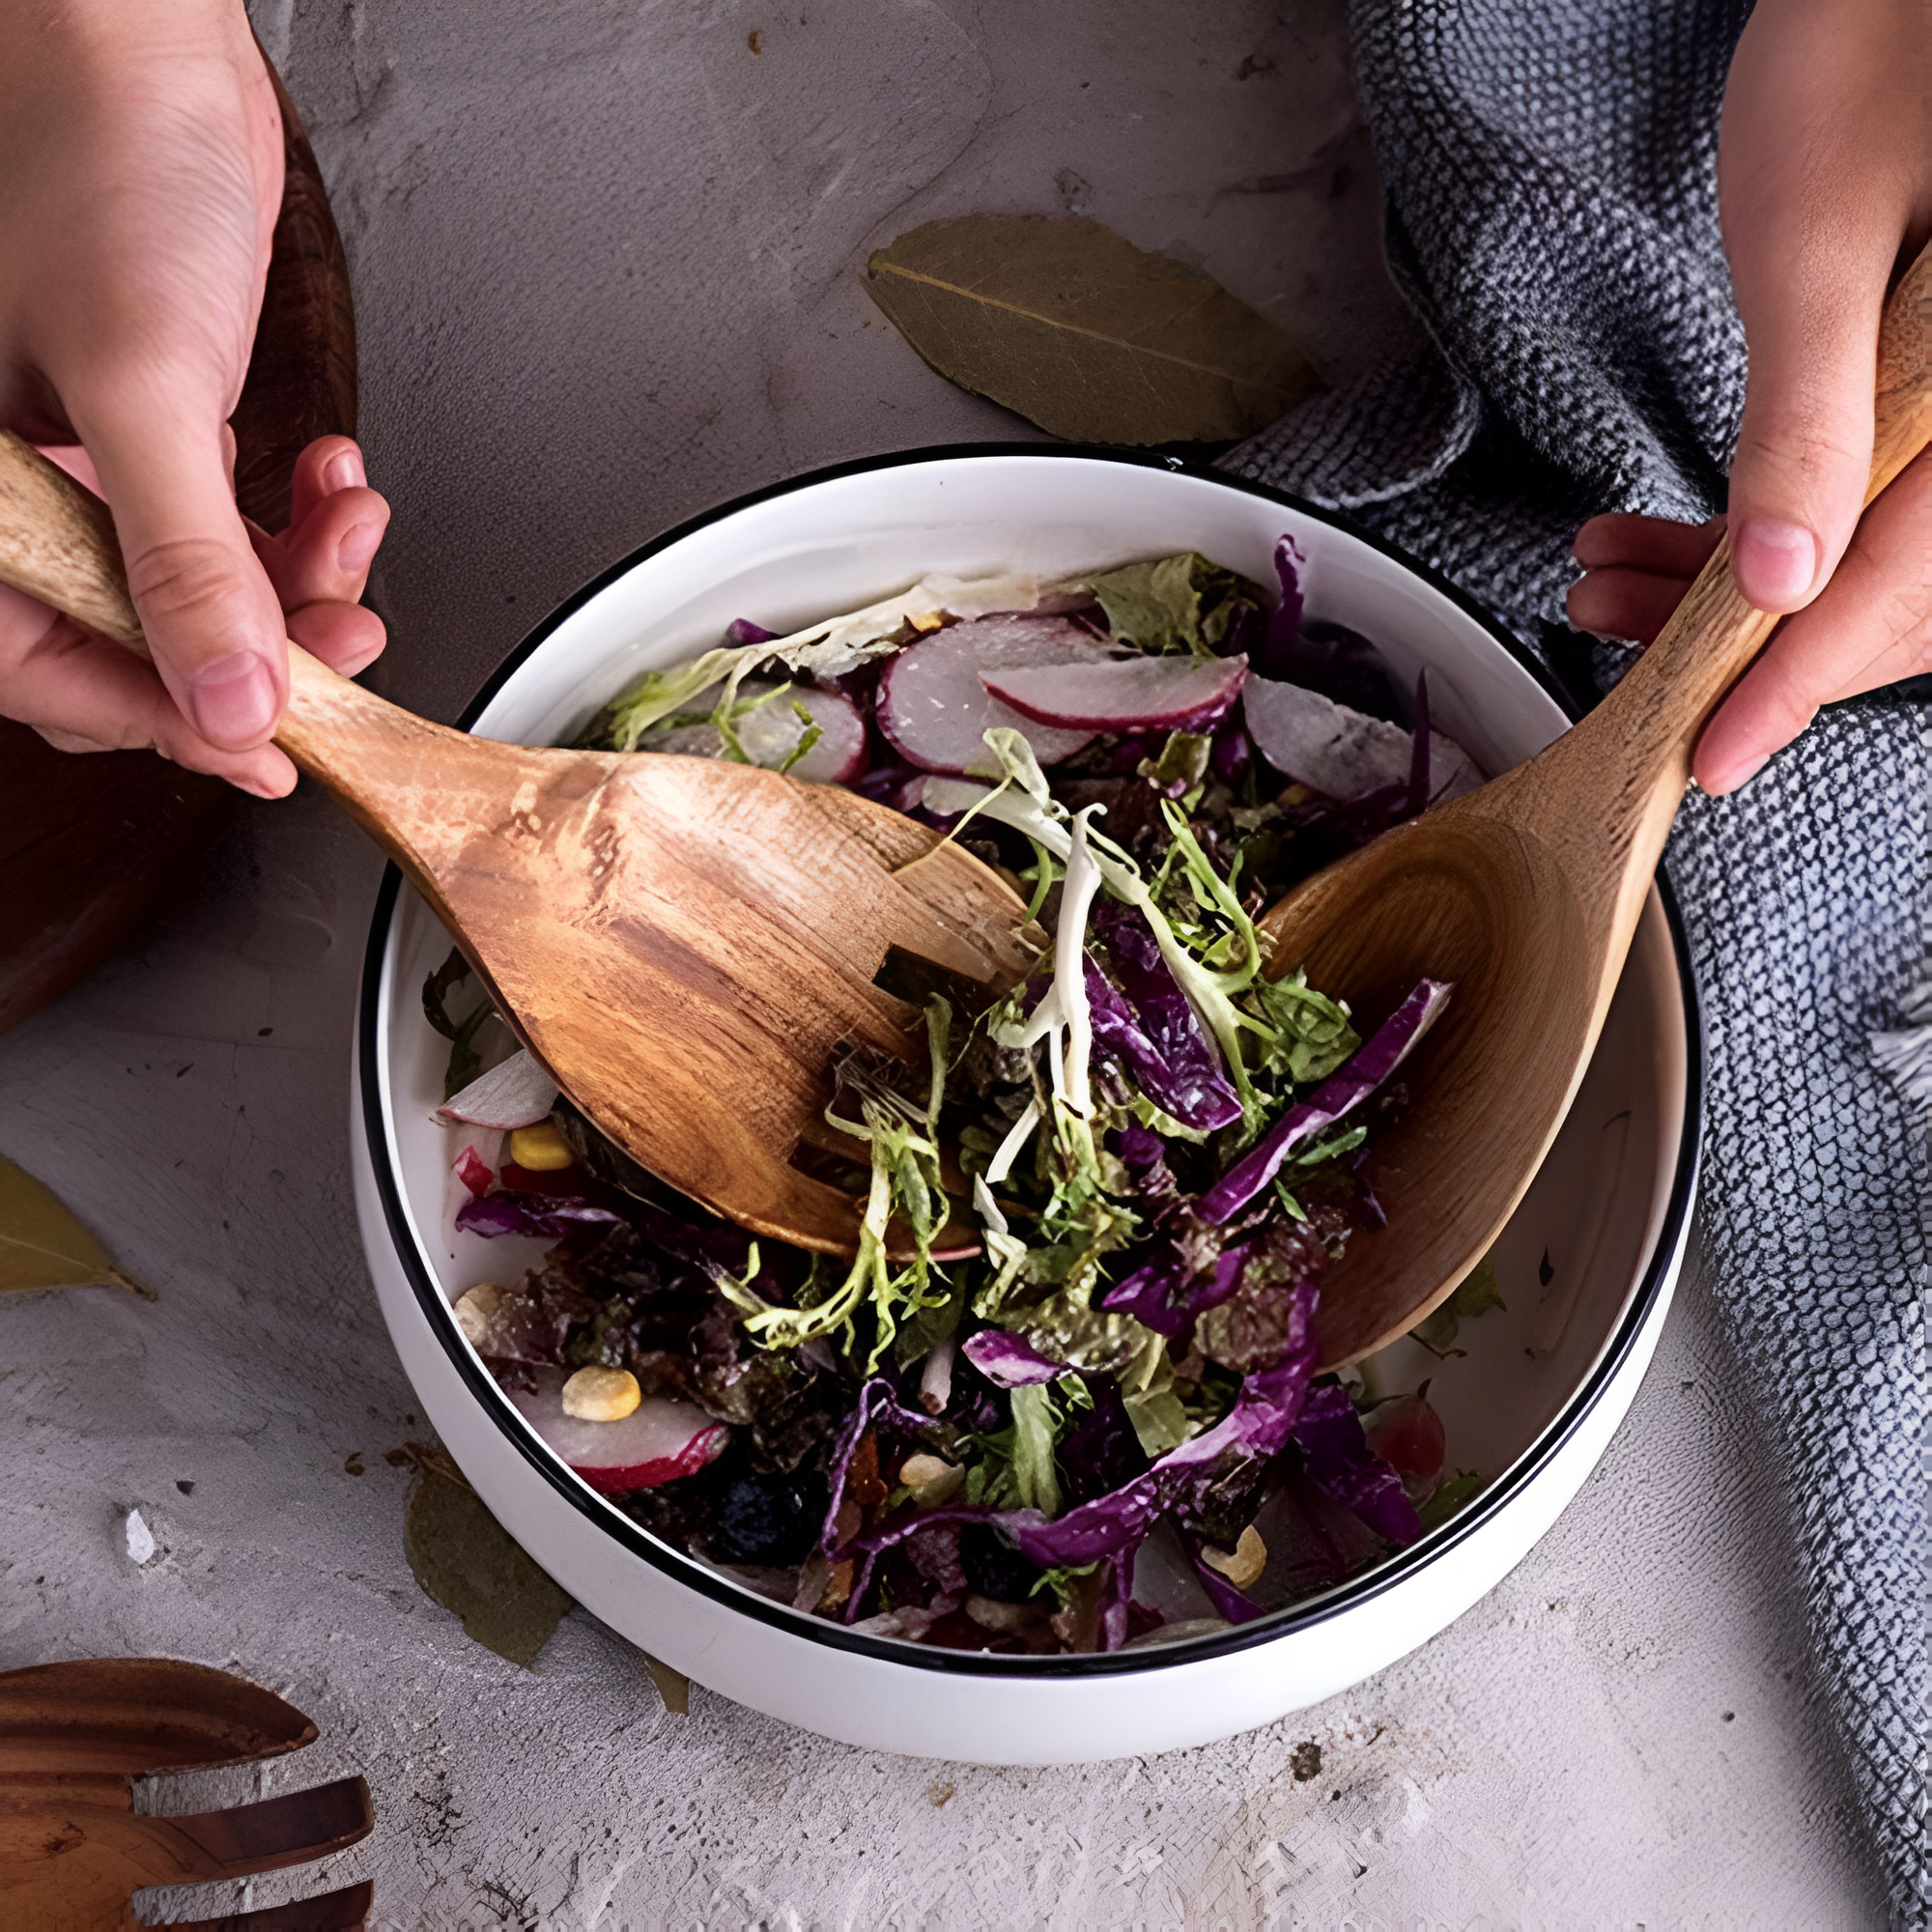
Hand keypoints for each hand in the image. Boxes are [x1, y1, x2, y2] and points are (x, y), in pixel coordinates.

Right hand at [0, 0, 384, 795]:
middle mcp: (23, 492)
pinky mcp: (161, 431)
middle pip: (143, 644)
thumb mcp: (142, 388)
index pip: (60, 672)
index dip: (172, 724)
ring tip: (350, 532)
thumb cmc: (97, 167)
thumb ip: (186, 560)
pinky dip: (298, 517)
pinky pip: (236, 523)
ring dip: (298, 579)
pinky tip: (334, 480)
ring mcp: (92, 464)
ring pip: (205, 590)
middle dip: (260, 647)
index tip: (274, 751)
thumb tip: (228, 705)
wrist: (140, 47)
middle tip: (345, 639)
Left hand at [1567, 0, 1928, 793]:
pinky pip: (1860, 495)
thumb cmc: (1872, 53)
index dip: (1800, 680)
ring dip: (1732, 588)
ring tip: (1607, 578)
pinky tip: (1659, 532)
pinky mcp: (1931, 393)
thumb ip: (1806, 422)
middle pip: (1895, 589)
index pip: (1907, 584)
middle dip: (1746, 635)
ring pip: (1866, 551)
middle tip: (1621, 640)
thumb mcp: (1816, 249)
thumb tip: (1777, 579)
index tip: (1713, 752)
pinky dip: (1757, 528)